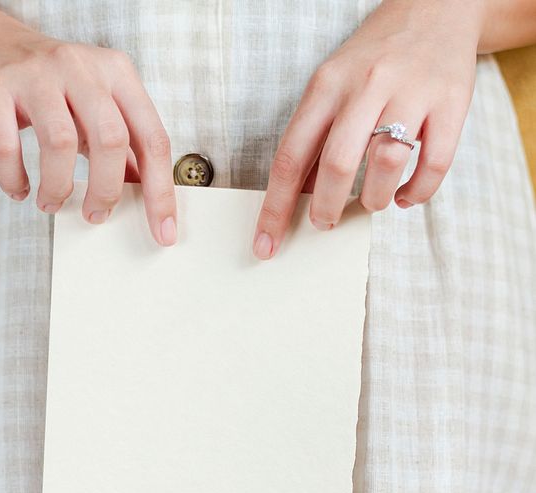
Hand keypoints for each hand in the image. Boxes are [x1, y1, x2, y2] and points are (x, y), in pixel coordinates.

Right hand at [0, 10, 176, 244]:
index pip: (152, 138)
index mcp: (115, 73)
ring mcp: (35, 74)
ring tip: (51, 202)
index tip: (163, 232)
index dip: (160, 192)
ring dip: (58, 187)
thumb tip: (143, 192)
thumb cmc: (45, 83)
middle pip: (110, 139)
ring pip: (61, 143)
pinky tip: (19, 188)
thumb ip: (120, 145)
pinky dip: (14, 178)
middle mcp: (80, 67)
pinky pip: (7, 146)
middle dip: (106, 191)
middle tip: (94, 214)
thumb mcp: (93, 105)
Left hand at [252, 0, 484, 258]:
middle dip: (326, 208)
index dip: (276, 208)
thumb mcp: (333, 84)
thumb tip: (298, 197)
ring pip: (387, 164)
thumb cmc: (375, 58)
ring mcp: (411, 91)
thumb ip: (315, 136)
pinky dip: (417, 193)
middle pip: (338, 163)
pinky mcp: (450, 101)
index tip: (266, 245)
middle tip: (325, 222)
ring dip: (375, 200)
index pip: (291, 156)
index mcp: (327, 84)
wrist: (436, 7)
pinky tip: (406, 196)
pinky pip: (435, 163)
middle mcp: (367, 84)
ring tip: (372, 203)